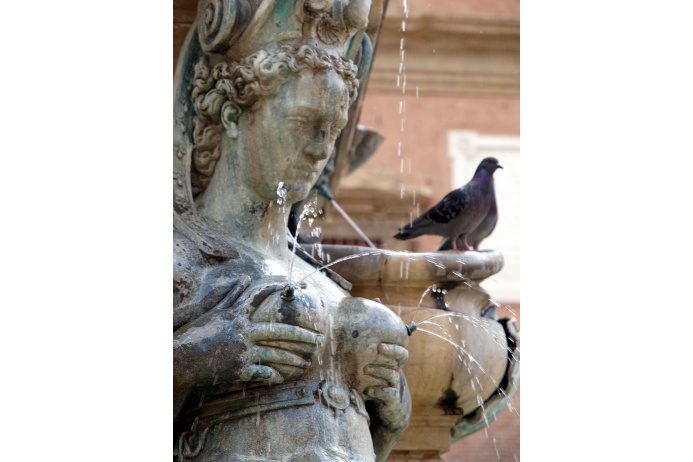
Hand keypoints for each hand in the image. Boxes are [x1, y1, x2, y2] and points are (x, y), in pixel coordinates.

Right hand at [174, 281, 324, 401]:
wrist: (179, 361)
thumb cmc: (195, 336)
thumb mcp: (212, 313)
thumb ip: (229, 296)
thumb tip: (243, 280)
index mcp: (237, 315)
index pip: (261, 299)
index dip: (278, 291)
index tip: (295, 287)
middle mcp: (242, 331)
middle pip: (279, 330)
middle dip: (301, 334)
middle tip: (318, 338)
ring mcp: (242, 350)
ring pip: (275, 353)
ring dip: (292, 359)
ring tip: (306, 363)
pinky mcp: (238, 369)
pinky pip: (262, 373)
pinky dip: (273, 376)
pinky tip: (283, 378)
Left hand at [363, 343, 410, 430]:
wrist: (384, 411)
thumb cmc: (372, 386)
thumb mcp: (369, 374)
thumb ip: (362, 362)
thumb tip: (342, 346)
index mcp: (391, 364)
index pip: (399, 351)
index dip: (393, 346)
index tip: (380, 344)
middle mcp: (395, 372)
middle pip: (401, 357)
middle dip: (390, 351)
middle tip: (377, 348)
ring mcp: (395, 386)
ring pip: (393, 374)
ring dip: (379, 370)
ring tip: (365, 369)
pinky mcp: (392, 400)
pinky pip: (390, 393)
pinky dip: (379, 391)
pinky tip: (368, 390)